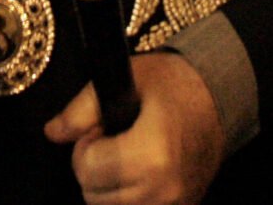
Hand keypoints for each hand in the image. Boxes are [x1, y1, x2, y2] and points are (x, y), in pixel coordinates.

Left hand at [45, 52, 224, 204]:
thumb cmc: (175, 85)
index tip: (100, 129)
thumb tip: (53, 131)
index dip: (85, 145)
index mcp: (151, 154)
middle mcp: (163, 190)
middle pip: (95, 197)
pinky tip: (136, 175)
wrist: (219, 98)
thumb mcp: (129, 80)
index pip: (88, 170)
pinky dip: (128, 198)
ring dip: (108, 188)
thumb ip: (84, 107)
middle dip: (93, 169)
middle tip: (112, 140)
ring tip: (125, 155)